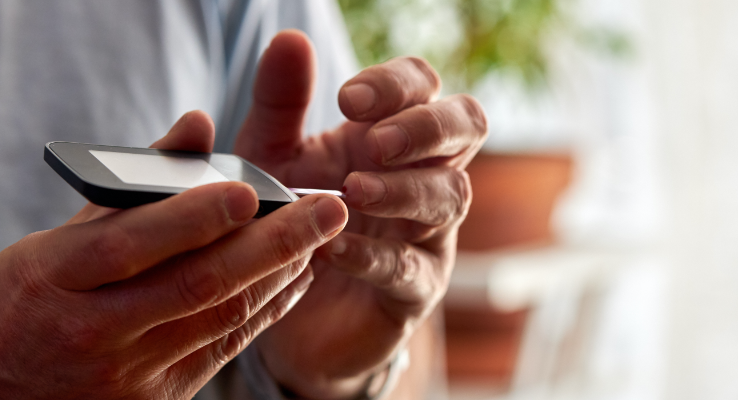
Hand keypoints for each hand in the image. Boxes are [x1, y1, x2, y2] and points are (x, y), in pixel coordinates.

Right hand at [0, 111, 347, 398]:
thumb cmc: (29, 303)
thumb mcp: (53, 241)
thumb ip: (130, 186)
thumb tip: (197, 124)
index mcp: (54, 276)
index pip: (132, 242)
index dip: (194, 216)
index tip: (253, 189)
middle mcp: (92, 328)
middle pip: (196, 283)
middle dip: (274, 244)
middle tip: (329, 209)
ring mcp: (127, 372)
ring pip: (221, 317)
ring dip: (281, 274)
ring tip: (321, 236)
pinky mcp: (157, 399)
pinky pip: (225, 348)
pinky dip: (266, 309)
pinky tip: (294, 277)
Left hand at [234, 31, 487, 397]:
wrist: (284, 308)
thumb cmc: (289, 218)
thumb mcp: (271, 157)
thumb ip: (281, 103)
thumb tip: (290, 38)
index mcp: (391, 131)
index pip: (423, 84)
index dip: (395, 85)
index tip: (345, 99)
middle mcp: (423, 173)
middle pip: (467, 125)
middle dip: (426, 127)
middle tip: (374, 143)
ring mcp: (427, 232)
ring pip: (451, 196)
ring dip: (405, 189)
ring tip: (353, 193)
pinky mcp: (415, 289)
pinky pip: (412, 269)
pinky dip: (374, 256)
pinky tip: (332, 250)